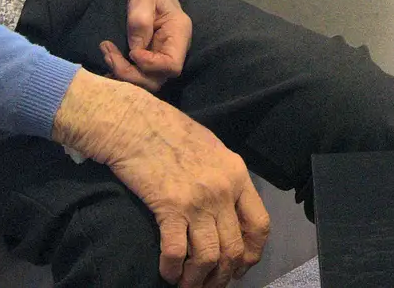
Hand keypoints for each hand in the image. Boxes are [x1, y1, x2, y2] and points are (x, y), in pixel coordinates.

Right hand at [55, 71, 269, 287]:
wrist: (134, 121)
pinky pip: (176, 252)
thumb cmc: (168, 131)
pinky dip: (172, 270)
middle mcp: (223, 190)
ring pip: (209, 257)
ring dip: (198, 279)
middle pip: (234, 248)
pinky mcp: (169, 207)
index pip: (260, 225)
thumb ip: (223, 178)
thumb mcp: (210, 149)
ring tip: (187, 284)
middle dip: (223, 275)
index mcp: (237, 175)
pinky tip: (167, 273)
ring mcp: (197, 200)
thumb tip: (226, 211)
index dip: (251, 253)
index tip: (238, 266)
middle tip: (209, 284)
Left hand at [101, 0, 190, 92]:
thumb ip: (140, 22)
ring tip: (106, 53)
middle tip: (109, 55)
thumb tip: (134, 50)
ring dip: (124, 72)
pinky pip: (139, 70)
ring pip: (147, 78)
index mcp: (178, 33)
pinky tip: (109, 56)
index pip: (172, 65)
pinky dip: (122, 69)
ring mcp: (162, 51)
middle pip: (158, 78)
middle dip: (131, 73)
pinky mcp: (149, 52)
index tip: (132, 51)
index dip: (150, 65)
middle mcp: (174, 47)